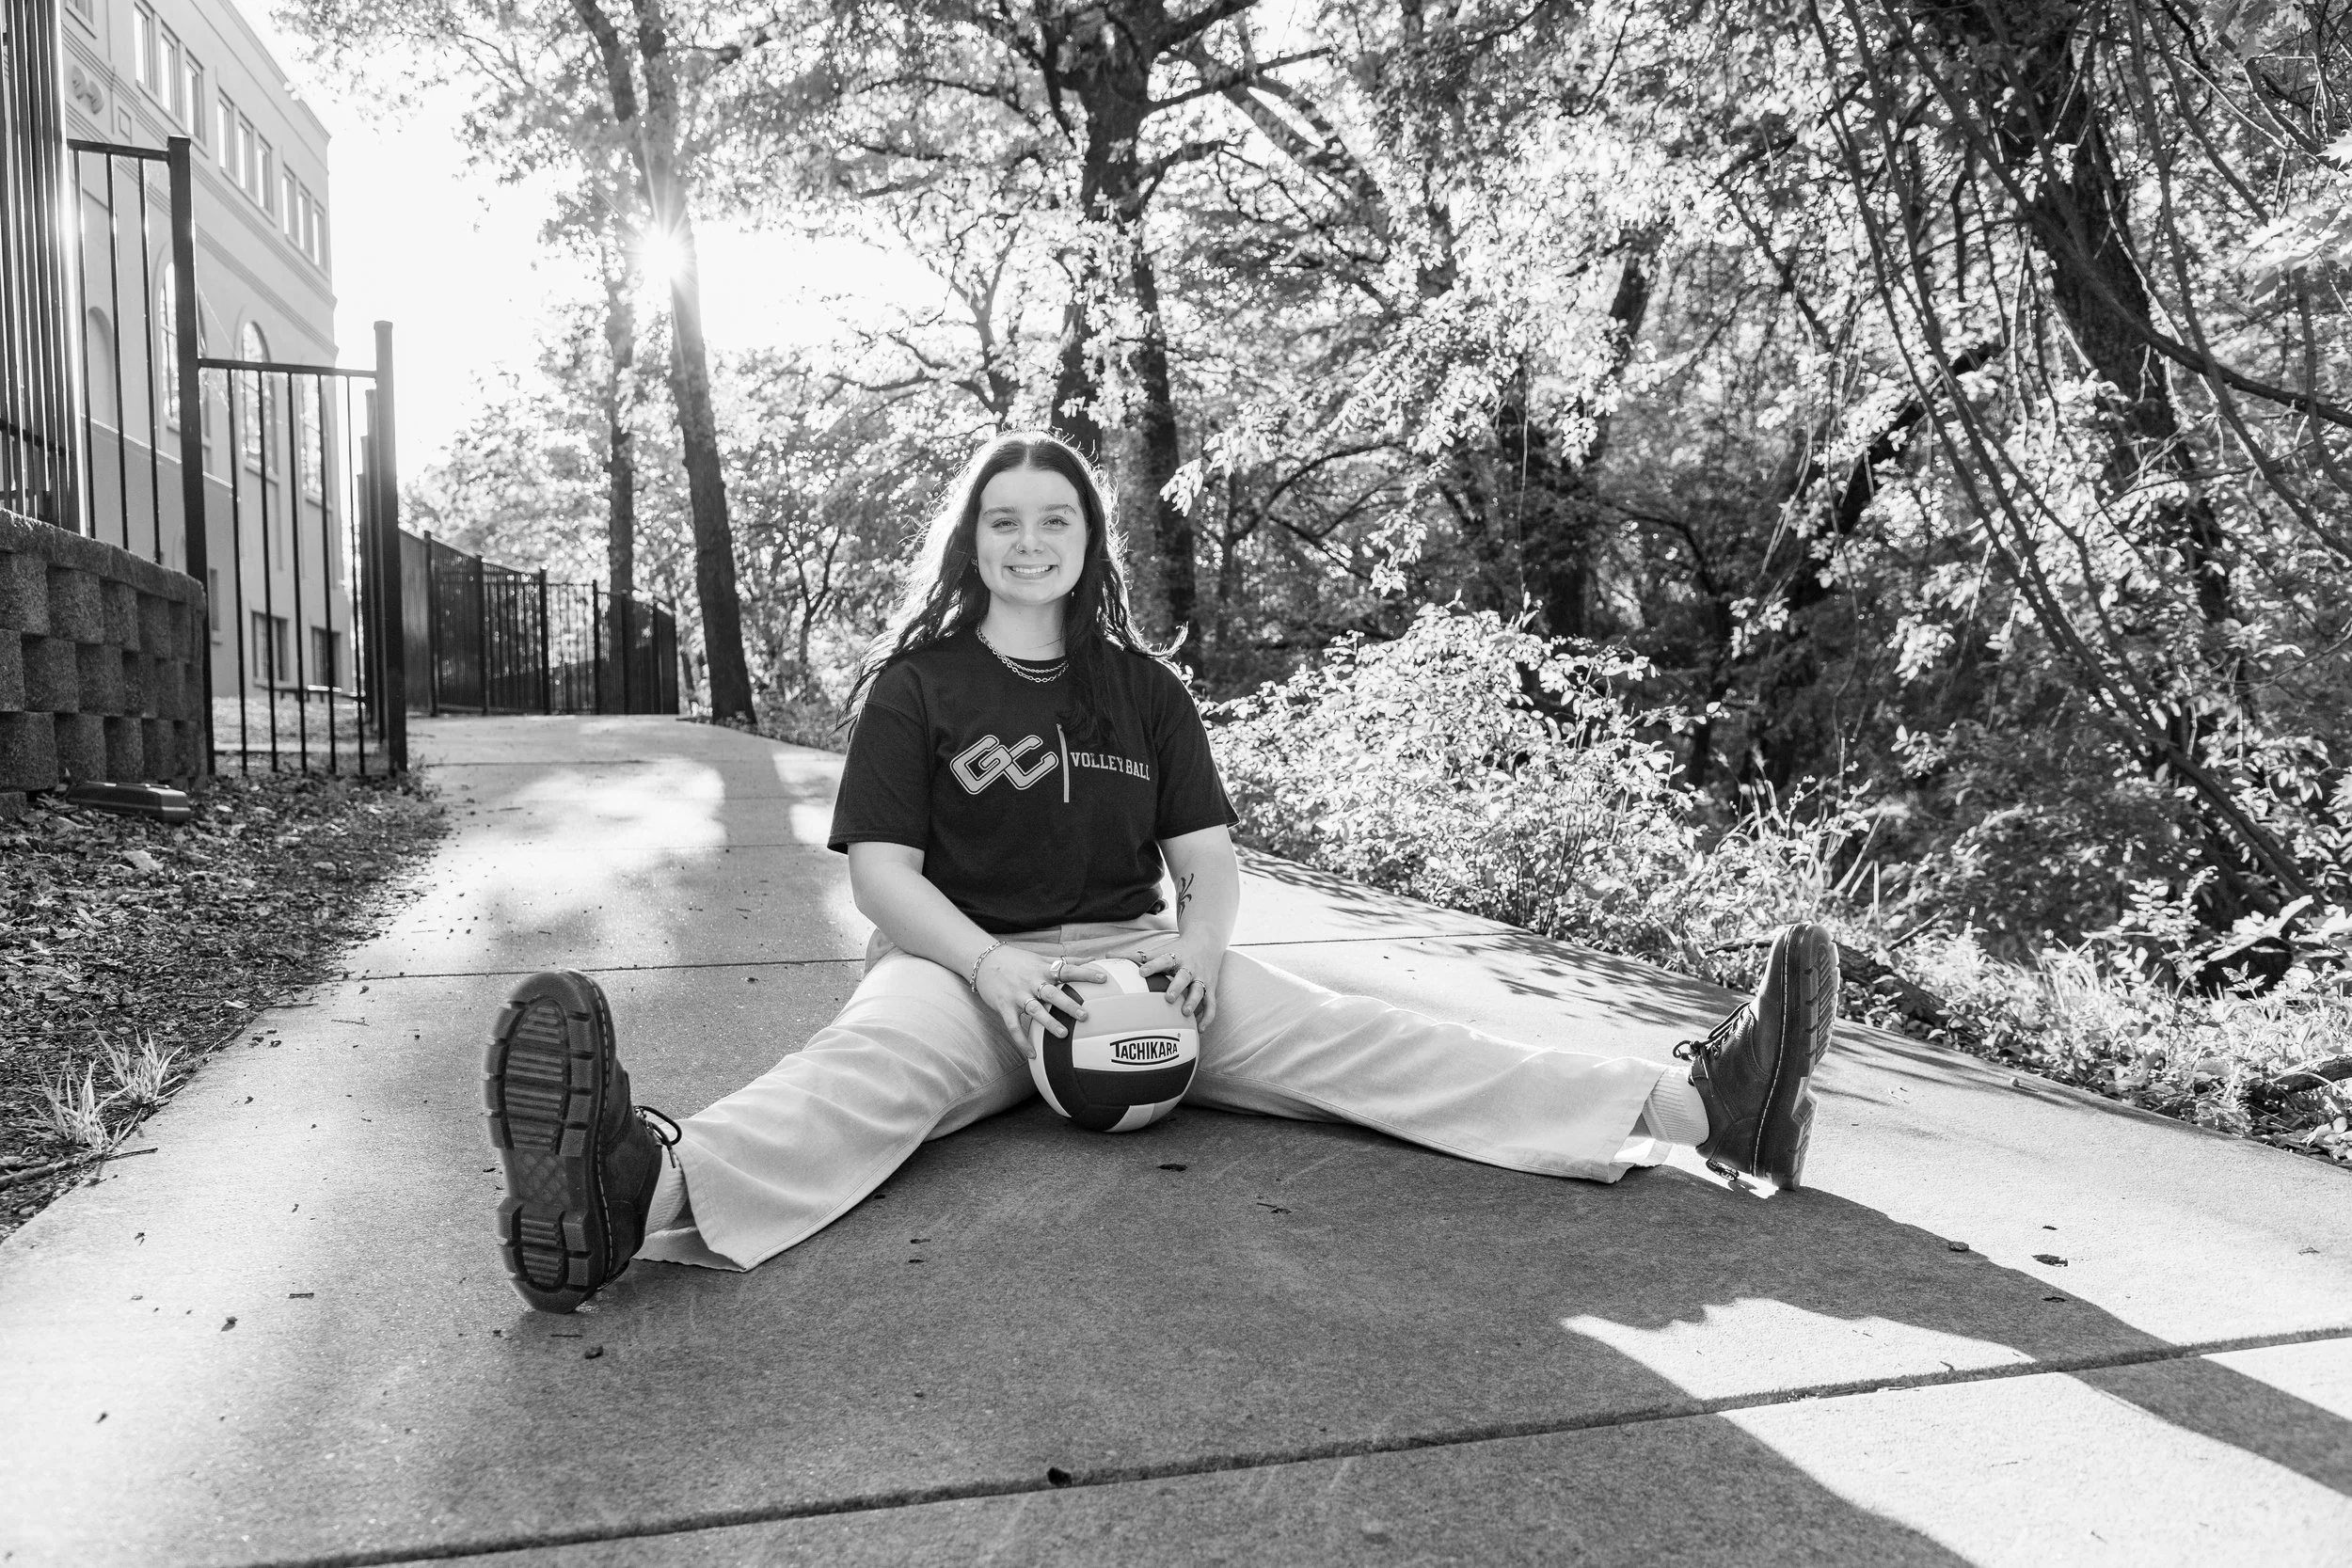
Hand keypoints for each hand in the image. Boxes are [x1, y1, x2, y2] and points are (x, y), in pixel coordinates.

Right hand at [975, 947, 1108, 1058]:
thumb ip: (1066, 961)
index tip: (1103, 980)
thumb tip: (1093, 959)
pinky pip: (1013, 1026)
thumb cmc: (1016, 960)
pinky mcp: (1003, 1007)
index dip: (1085, 974)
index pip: (1067, 970)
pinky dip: (1022, 1041)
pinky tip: (1032, 1054)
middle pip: (1052, 993)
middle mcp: (1031, 982)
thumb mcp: (1040, 958)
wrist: (983, 960)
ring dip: (1049, 1023)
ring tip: (1063, 1035)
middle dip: (1068, 1005)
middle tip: (1085, 1016)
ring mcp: (1017, 995)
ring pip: (1035, 1011)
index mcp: (1042, 969)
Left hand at [1136, 938, 1223, 1028]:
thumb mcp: (1159, 950)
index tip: (1141, 972)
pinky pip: (1211, 1004)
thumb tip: (1108, 955)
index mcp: (1175, 957)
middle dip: (1177, 987)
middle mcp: (1189, 967)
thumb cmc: (1177, 950)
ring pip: (1199, 990)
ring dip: (1193, 1001)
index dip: (1152, 966)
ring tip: (1185, 1013)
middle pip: (1184, 976)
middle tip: (1168, 998)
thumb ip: (1135, 955)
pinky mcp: (1210, 988)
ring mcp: (1201, 978)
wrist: (1207, 941)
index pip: (1163, 960)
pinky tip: (1200, 1029)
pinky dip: (1207, 1017)